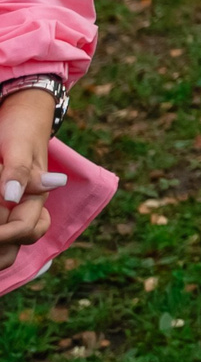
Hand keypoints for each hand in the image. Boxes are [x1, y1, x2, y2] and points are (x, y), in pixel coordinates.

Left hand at [0, 87, 55, 270]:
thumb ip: (19, 171)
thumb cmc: (22, 126)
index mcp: (36, 197)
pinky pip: (1, 226)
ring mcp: (12, 207)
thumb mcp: (19, 145)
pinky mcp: (3, 205)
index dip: (3, 235)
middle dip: (1, 249)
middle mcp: (26, 207)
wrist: (21, 113)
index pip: (24, 230)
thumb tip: (12, 197)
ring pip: (7, 244)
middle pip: (18, 244)